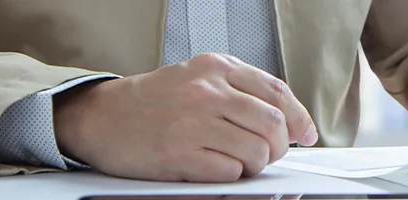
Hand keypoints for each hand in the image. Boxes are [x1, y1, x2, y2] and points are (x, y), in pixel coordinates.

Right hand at [53, 53, 317, 181]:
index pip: (277, 93)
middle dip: (279, 145)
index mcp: (215, 68)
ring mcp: (193, 123)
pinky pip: (230, 172)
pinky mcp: (180, 155)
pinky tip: (217, 166)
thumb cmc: (155, 101)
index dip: (299, 117)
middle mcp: (207, 92)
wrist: (102, 117)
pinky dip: (232, 175)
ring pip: (256, 151)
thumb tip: (290, 120)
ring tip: (240, 161)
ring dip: (256, 163)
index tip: (305, 134)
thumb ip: (241, 91)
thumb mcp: (199, 77)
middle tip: (270, 153)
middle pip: (272, 124)